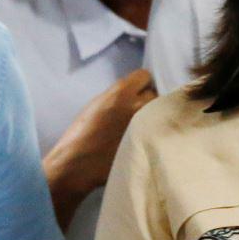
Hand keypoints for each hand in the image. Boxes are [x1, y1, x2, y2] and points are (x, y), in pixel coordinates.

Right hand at [43, 68, 156, 227]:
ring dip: (154, 117)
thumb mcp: (97, 104)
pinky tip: (144, 139)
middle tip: (140, 112)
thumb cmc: (82, 134)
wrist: (78, 163)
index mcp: (121, 91)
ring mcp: (146, 123)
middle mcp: (137, 103)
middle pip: (155, 93)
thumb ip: (117, 95)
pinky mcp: (150, 141)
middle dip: (149, 101)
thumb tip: (133, 92)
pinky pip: (160, 130)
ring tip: (143, 127)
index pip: (144, 76)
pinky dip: (154, 133)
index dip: (141, 84)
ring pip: (160, 112)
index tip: (138, 93)